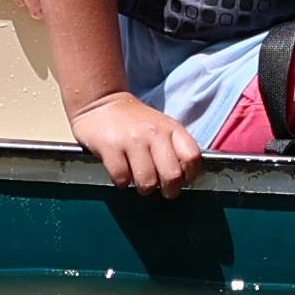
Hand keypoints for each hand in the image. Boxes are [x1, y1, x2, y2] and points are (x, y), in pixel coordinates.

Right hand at [74, 89, 199, 194]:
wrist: (101, 104)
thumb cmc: (136, 123)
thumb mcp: (161, 127)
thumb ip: (175, 148)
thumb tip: (185, 179)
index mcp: (171, 128)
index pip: (192, 157)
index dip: (190, 174)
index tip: (182, 179)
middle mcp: (154, 132)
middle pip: (172, 176)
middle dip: (168, 190)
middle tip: (161, 188)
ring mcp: (132, 139)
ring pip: (147, 182)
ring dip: (143, 187)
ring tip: (138, 178)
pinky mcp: (110, 147)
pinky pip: (122, 179)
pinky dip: (121, 181)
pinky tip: (121, 171)